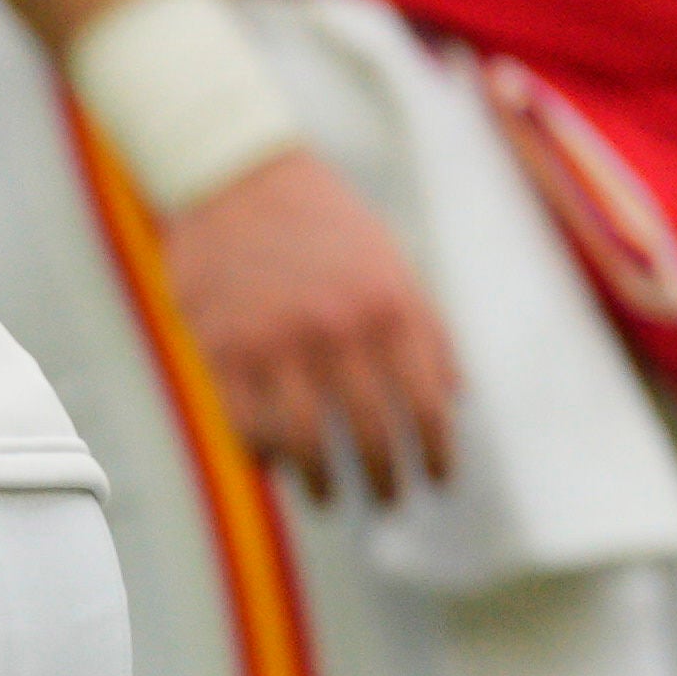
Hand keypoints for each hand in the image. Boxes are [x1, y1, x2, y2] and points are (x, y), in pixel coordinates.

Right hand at [156, 150, 458, 499]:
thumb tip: (455, 397)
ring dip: (322, 483)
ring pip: (305, 443)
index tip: (435, 480)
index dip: (435, 454)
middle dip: (384, 481)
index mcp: (390, 307)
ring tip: (327, 497)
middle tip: (386, 502)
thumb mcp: (391, 261)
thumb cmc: (320, 219)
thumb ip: (426, 328)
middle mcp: (338, 331)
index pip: (425, 405)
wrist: (236, 173)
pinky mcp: (222, 351)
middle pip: (370, 436)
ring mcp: (276, 343)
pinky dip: (263, 456)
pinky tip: (274, 465)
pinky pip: (244, 426)